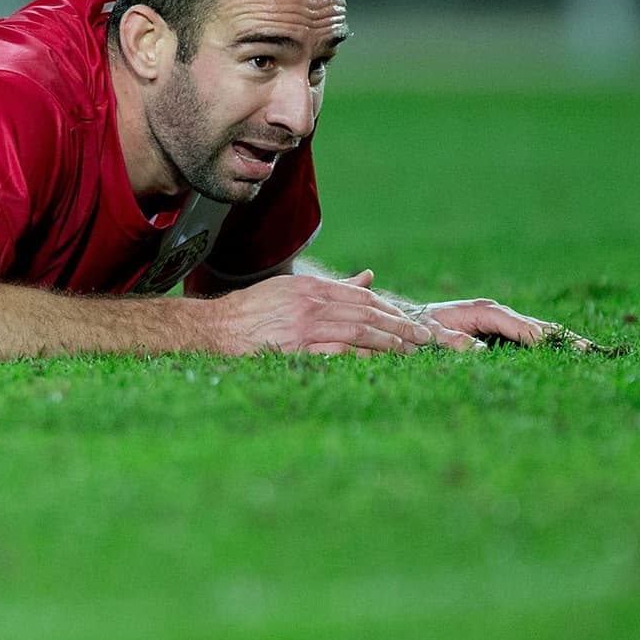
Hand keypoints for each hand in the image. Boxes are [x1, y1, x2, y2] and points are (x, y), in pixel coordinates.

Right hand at [209, 269, 433, 356]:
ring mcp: (305, 328)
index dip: (390, 311)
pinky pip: (338, 352)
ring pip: (359, 332)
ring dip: (389, 342)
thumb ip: (332, 287)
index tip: (410, 322)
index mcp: (311, 288)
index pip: (362, 297)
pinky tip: (379, 361)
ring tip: (410, 351)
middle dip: (399, 327)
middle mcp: (311, 305)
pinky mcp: (296, 350)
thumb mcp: (292, 289)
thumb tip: (368, 278)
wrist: (216, 328)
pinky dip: (362, 356)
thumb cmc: (253, 310)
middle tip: (424, 338)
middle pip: (367, 314)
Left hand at [413, 298, 590, 350]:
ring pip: (537, 329)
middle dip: (561, 337)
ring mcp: (502, 319)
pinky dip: (548, 342)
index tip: (557, 348)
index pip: (517, 325)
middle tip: (588, 351)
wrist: (415, 318)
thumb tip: (479, 349)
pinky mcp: (502, 327)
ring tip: (587, 352)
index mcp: (484, 311)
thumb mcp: (433, 333)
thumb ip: (453, 341)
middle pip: (536, 325)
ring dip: (561, 340)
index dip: (537, 337)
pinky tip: (564, 353)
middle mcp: (498, 312)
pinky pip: (529, 335)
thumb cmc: (422, 327)